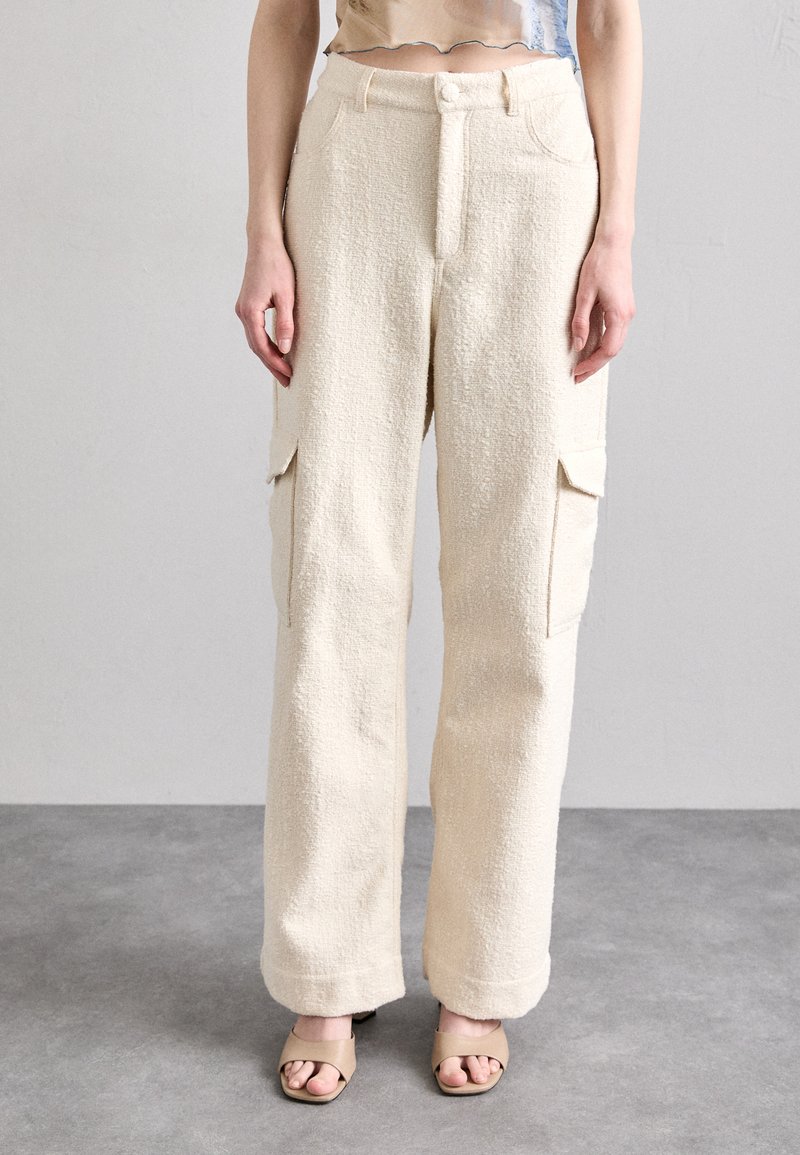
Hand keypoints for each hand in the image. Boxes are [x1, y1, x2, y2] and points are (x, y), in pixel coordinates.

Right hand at [235, 237, 295, 387]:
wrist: (264, 243)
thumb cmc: (278, 266)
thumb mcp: (287, 296)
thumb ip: (285, 323)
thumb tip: (286, 349)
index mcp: (250, 311)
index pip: (262, 346)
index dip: (276, 363)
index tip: (290, 375)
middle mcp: (242, 312)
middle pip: (256, 347)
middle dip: (272, 365)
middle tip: (288, 381)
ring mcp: (243, 309)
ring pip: (255, 340)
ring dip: (269, 356)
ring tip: (284, 371)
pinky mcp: (247, 305)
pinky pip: (255, 331)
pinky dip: (266, 344)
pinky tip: (277, 350)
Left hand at [570, 233, 634, 382]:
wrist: (614, 242)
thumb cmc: (599, 263)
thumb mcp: (584, 293)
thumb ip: (581, 321)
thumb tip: (578, 345)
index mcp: (619, 314)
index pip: (608, 350)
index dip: (592, 364)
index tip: (576, 372)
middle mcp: (627, 316)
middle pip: (613, 351)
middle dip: (595, 366)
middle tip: (577, 377)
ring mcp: (627, 312)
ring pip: (615, 343)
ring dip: (599, 357)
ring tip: (582, 366)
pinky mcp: (624, 307)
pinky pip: (615, 333)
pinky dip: (603, 344)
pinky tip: (590, 348)